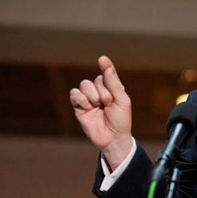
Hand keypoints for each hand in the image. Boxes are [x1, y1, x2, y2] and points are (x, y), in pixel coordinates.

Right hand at [70, 55, 132, 170]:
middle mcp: (99, 91)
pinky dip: (81, 98)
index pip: (108, 73)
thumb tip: (106, 67)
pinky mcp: (79, 107)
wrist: (113, 138)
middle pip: (95, 80)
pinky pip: (74, 94)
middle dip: (103, 92)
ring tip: (98, 106)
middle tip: (108, 103)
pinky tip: (88, 106)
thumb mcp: (122, 101)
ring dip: (92, 95)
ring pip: (84, 84)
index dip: (106, 66)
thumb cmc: (121, 120)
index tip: (102, 59)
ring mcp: (88, 98)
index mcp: (112, 88)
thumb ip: (114, 84)